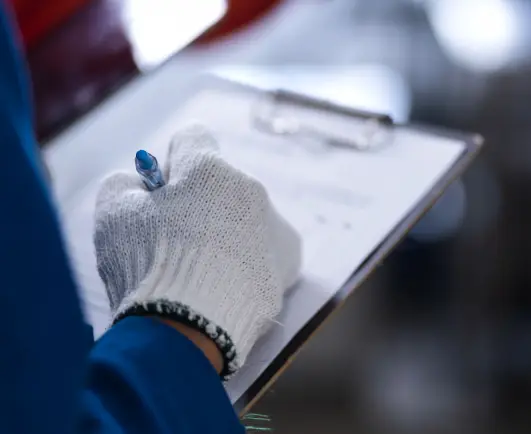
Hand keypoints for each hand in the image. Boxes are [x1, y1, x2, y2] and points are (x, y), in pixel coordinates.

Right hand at [93, 124, 301, 377]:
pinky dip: (247, 263)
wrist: (191, 327)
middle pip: (222, 183)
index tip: (162, 190)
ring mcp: (275, 227)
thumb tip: (143, 184)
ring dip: (227, 232)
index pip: (193, 138)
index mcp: (210, 168)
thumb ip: (126, 183)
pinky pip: (264, 251)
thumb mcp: (113, 212)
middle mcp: (251, 189)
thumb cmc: (146, 263)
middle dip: (200, 203)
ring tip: (202, 272)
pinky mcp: (289, 264)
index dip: (171, 163)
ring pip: (246, 217)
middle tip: (176, 240)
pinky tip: (226, 285)